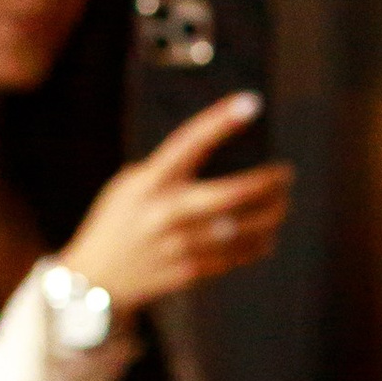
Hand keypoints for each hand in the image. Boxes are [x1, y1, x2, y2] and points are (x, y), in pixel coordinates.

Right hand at [59, 93, 292, 318]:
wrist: (96, 277)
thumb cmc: (120, 221)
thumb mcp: (131, 185)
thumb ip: (168, 171)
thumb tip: (219, 153)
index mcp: (149, 182)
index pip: (190, 142)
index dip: (221, 120)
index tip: (251, 103)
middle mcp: (165, 212)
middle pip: (231, 193)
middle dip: (267, 182)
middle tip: (285, 174)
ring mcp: (178, 245)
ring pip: (242, 229)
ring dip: (271, 215)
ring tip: (282, 204)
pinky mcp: (189, 272)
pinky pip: (236, 257)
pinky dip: (257, 245)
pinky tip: (266, 236)